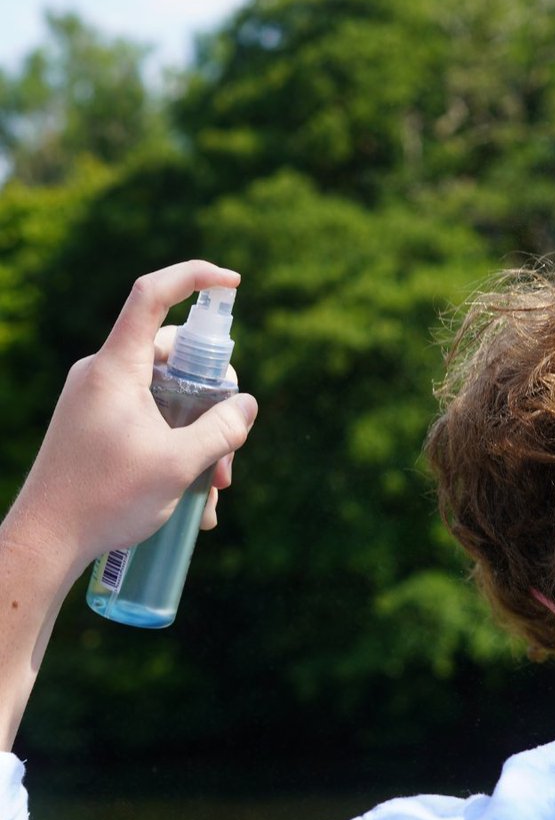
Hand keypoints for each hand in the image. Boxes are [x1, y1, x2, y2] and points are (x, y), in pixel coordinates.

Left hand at [0, 261, 257, 748]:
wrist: (45, 542)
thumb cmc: (106, 499)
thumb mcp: (179, 464)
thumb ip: (221, 429)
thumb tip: (246, 405)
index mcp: (116, 368)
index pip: (152, 295)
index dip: (194, 277)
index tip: (232, 284)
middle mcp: (103, 375)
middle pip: (173, 357)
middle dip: (214, 399)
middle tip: (232, 446)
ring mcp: (97, 401)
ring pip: (167, 397)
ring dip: (199, 435)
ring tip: (212, 491)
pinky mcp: (95, 426)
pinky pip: (148, 420)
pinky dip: (175, 447)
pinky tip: (191, 500)